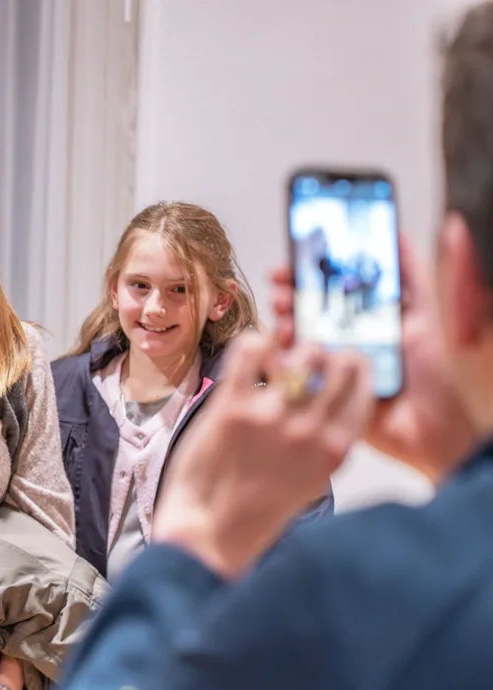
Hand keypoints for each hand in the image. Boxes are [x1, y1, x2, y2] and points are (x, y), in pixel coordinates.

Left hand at [152, 332, 373, 577]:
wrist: (208, 535)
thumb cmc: (252, 511)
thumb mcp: (308, 482)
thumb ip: (323, 445)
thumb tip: (324, 402)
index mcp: (335, 450)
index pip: (364, 388)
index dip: (349, 367)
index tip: (332, 364)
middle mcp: (311, 430)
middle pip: (338, 362)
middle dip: (321, 352)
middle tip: (297, 358)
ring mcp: (273, 417)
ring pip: (302, 351)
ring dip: (289, 347)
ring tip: (270, 360)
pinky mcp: (232, 409)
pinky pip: (251, 349)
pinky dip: (253, 342)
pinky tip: (247, 354)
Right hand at [272, 237, 477, 481]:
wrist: (430, 432)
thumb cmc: (434, 378)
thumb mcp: (426, 318)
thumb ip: (412, 278)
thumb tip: (399, 232)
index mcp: (371, 318)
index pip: (336, 285)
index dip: (315, 267)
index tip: (297, 250)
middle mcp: (348, 337)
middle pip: (311, 305)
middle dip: (292, 289)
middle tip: (280, 279)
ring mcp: (332, 363)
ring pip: (298, 333)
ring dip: (285, 317)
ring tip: (281, 309)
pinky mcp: (320, 389)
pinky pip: (295, 367)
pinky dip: (283, 353)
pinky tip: (280, 341)